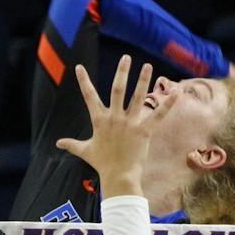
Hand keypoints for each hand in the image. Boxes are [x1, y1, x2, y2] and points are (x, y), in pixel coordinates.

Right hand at [55, 56, 155, 197]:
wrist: (118, 176)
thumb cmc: (102, 164)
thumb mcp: (85, 151)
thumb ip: (72, 144)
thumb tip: (58, 143)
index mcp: (99, 120)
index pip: (89, 96)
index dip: (83, 81)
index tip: (79, 67)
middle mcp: (114, 118)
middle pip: (117, 89)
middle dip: (122, 72)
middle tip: (126, 57)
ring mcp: (129, 123)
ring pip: (137, 97)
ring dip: (142, 80)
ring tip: (147, 65)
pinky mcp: (143, 131)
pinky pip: (157, 115)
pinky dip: (167, 104)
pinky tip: (176, 93)